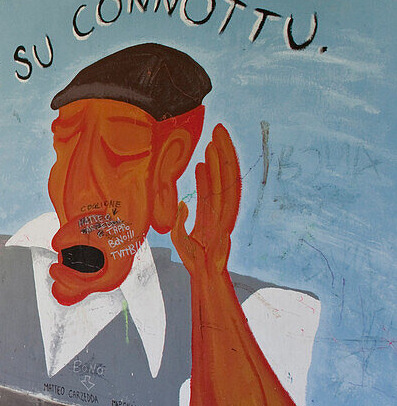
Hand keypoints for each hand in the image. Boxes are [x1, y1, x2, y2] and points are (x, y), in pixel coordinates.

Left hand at [171, 124, 240, 275]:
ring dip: (219, 160)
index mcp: (212, 209)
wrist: (204, 277)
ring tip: (214, 140)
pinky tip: (200, 167)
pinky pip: (216, 197)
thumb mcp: (182, 238)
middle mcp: (219, 207)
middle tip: (217, 128)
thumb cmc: (194, 260)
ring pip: (223, 181)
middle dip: (222, 151)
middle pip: (223, 174)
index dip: (213, 161)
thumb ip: (182, 220)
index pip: (214, 180)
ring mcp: (222, 213)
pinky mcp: (220, 223)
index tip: (209, 142)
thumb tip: (184, 204)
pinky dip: (210, 183)